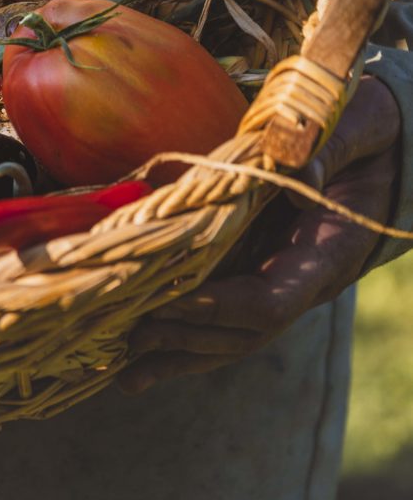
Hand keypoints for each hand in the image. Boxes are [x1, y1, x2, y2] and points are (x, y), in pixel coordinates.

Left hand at [118, 77, 400, 394]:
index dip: (227, 306)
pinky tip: (138, 360)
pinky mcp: (253, 269)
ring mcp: (277, 279)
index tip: (179, 300)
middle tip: (134, 334)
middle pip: (245, 331)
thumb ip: (327, 146)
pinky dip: (180, 337)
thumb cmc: (363, 124)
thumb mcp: (356, 124)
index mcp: (327, 253)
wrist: (374, 139)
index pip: (275, 300)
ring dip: (178, 355)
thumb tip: (300, 169)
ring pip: (229, 336)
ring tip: (125, 375)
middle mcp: (302, 279)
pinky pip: (217, 316)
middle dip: (190, 336)